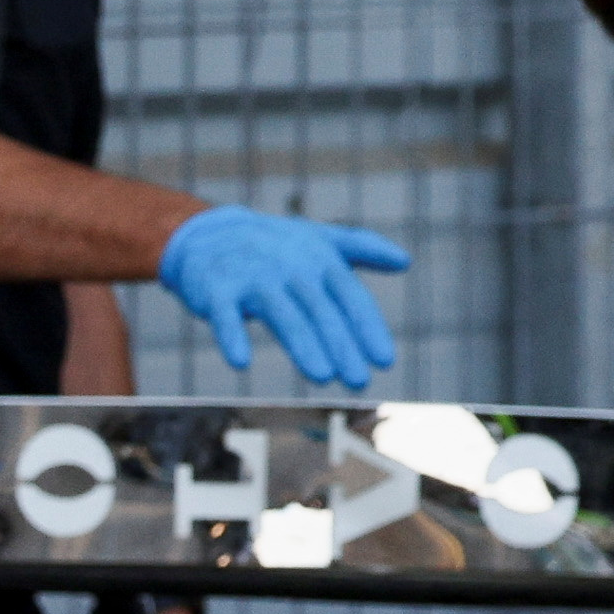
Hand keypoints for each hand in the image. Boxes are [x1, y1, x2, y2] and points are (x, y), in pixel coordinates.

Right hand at [154, 207, 411, 393]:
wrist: (207, 233)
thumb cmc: (273, 244)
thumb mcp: (319, 239)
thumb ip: (362, 248)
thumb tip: (406, 261)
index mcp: (318, 259)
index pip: (349, 297)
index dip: (367, 328)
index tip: (384, 361)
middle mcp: (289, 267)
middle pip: (320, 311)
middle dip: (341, 345)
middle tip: (358, 380)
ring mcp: (252, 278)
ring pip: (282, 315)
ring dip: (303, 345)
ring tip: (322, 376)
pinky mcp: (217, 290)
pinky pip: (224, 315)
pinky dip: (231, 336)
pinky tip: (240, 361)